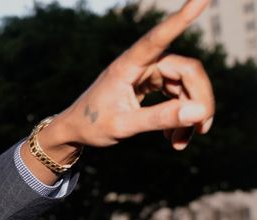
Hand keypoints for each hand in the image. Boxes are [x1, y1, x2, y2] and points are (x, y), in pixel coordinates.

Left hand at [40, 0, 213, 158]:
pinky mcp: (151, 82)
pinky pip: (178, 94)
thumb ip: (159, 119)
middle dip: (199, 99)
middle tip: (202, 129)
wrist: (75, 130)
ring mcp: (147, 72)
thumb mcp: (124, 126)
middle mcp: (140, 63)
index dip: (181, 19)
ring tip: (181, 142)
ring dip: (190, 113)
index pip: (158, 38)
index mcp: (127, 66)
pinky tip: (175, 139)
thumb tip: (199, 112)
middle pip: (187, 71)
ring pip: (186, 84)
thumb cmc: (92, 125)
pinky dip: (181, 115)